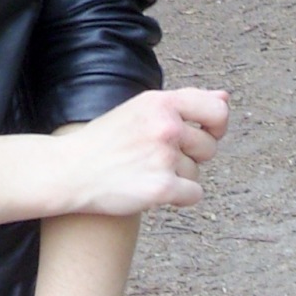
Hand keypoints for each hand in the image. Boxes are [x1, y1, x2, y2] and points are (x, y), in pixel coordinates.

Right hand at [58, 87, 228, 216]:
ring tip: (147, 171)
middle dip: (192, 156)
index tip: (205, 134)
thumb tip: (225, 98)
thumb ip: (185, 102)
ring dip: (179, 177)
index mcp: (161, 102)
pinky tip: (153, 190)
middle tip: (160, 158)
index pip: (217, 110)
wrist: (70, 170)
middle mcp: (165, 126)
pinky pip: (194, 194)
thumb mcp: (142, 108)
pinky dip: (178, 197)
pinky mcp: (161, 187)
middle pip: (209, 146)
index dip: (217, 126)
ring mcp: (163, 157)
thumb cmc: (106, 139)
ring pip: (197, 172)